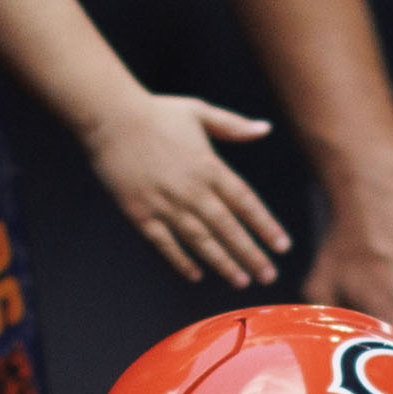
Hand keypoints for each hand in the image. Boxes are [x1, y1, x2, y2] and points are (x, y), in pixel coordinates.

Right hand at [84, 95, 286, 285]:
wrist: (110, 118)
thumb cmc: (156, 113)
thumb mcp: (200, 112)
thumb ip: (234, 125)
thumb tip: (266, 128)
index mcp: (209, 166)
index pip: (245, 202)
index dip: (265, 226)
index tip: (282, 245)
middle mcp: (192, 190)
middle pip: (228, 228)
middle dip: (250, 254)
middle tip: (268, 276)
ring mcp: (166, 204)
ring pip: (200, 241)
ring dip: (222, 262)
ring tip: (241, 281)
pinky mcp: (141, 214)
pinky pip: (165, 244)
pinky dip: (181, 261)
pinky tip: (197, 275)